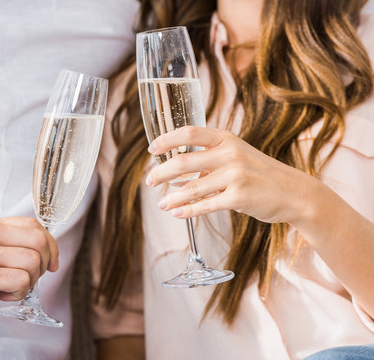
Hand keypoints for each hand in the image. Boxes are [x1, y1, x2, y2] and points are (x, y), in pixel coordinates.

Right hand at [0, 217, 58, 324]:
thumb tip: (34, 248)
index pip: (33, 224)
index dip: (49, 243)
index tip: (49, 262)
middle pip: (39, 239)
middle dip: (44, 262)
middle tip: (32, 278)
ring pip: (32, 261)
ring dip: (30, 281)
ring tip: (11, 289)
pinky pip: (21, 280)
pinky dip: (20, 292)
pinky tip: (2, 295)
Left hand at [145, 126, 315, 224]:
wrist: (295, 193)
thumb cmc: (261, 175)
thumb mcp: (237, 157)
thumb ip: (209, 161)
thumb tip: (174, 175)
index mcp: (227, 139)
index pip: (189, 132)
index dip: (167, 140)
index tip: (152, 149)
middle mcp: (230, 153)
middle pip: (183, 161)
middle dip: (161, 172)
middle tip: (150, 180)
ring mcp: (235, 175)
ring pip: (191, 188)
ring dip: (172, 197)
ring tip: (162, 204)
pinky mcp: (239, 197)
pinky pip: (205, 205)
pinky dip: (188, 211)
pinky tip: (177, 213)